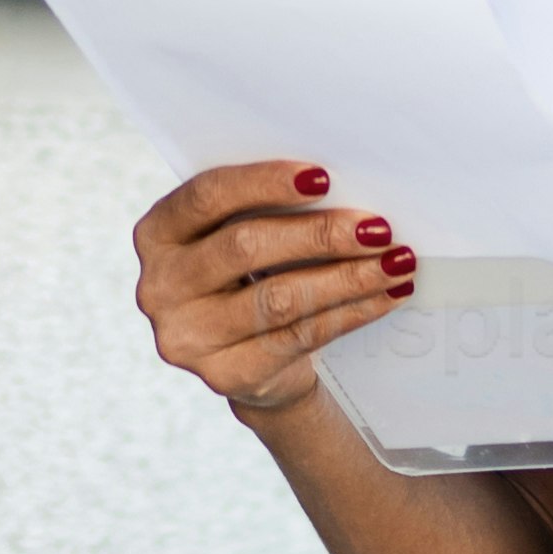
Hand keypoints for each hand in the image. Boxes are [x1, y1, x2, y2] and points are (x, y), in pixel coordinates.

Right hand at [131, 160, 416, 424]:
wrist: (248, 360)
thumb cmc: (249, 274)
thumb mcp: (238, 234)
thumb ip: (264, 208)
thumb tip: (345, 184)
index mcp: (157, 234)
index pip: (207, 196)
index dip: (264, 183)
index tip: (323, 178)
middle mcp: (160, 287)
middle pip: (246, 248)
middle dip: (320, 234)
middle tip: (378, 227)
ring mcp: (190, 337)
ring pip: (279, 298)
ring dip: (347, 277)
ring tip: (395, 261)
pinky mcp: (227, 376)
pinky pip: (299, 337)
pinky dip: (352, 312)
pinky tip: (385, 295)